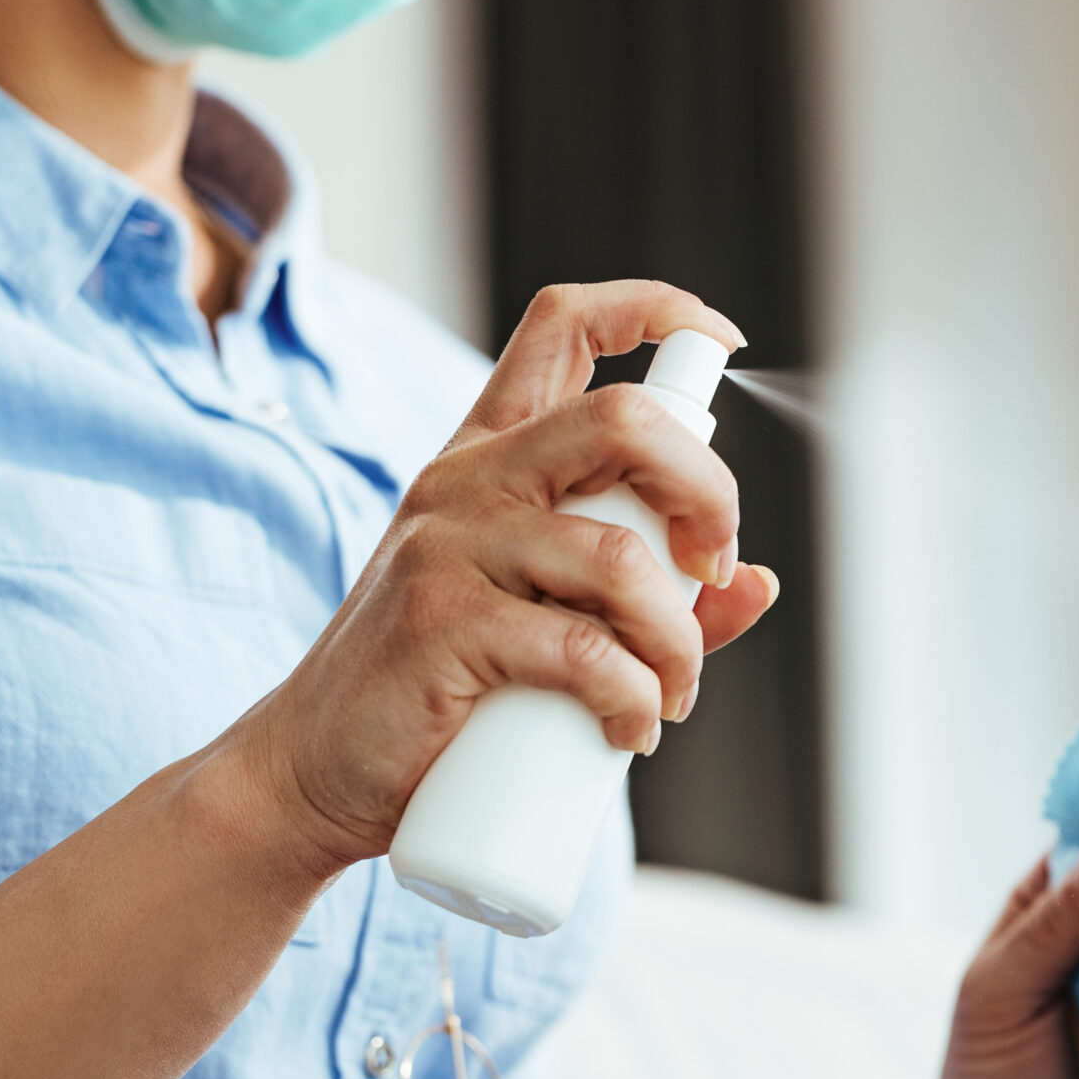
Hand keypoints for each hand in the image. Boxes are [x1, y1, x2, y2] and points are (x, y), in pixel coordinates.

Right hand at [230, 282, 780, 877]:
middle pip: (621, 418)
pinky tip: (630, 729)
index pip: (564, 325)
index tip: (721, 340)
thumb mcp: (548, 622)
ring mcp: (447, 543)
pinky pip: (578, 647)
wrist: (316, 770)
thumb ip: (655, 599)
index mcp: (491, 455)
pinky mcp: (437, 622)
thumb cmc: (442, 692)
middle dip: (708, 490)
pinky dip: (632, 696)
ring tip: (671, 694)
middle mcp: (467, 478)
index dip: (655, 308)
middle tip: (713, 571)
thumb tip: (762, 584)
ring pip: (618, 555)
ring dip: (676, 637)